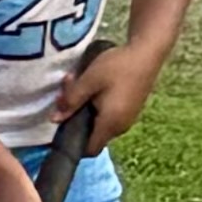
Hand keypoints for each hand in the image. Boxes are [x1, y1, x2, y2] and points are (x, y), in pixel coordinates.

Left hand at [53, 40, 156, 157]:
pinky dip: (97, 104)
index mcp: (110, 124)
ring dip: (85, 107)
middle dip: (75, 117)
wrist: (147, 52)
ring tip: (78, 83)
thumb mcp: (88, 81)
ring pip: (99, 122)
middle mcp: (121, 126)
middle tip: (67, 93)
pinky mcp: (130, 108)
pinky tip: (93, 85)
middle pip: (92, 134)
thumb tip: (54, 120)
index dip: (72, 144)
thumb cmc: (117, 67)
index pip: (89, 149)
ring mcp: (128, 118)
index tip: (60, 127)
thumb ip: (70, 101)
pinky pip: (108, 114)